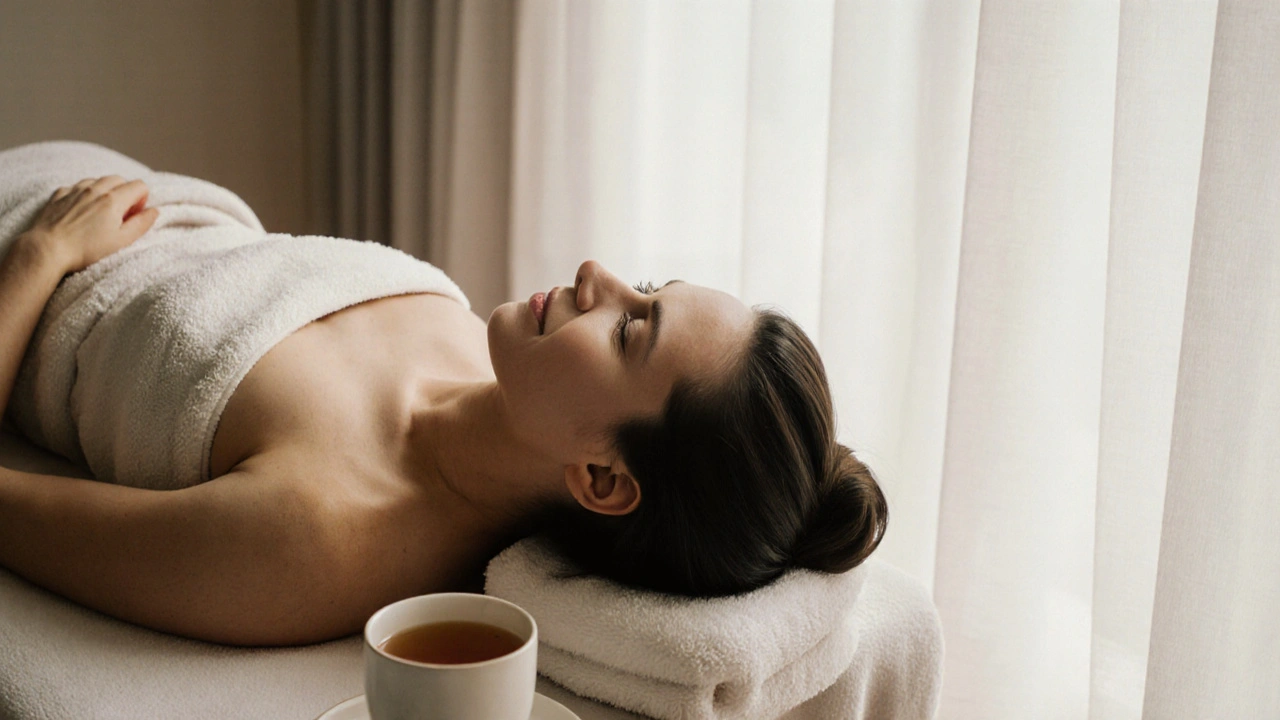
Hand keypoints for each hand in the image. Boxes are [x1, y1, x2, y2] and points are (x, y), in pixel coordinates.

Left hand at [23, 176, 159, 273]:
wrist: (47, 249)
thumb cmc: (86, 249)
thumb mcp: (122, 241)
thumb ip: (141, 224)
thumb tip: (155, 211)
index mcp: (114, 200)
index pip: (139, 186)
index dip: (142, 200)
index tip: (135, 215)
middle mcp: (95, 189)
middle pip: (119, 179)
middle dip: (125, 193)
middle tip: (120, 214)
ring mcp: (75, 190)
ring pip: (97, 180)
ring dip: (104, 191)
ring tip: (101, 212)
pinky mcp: (59, 195)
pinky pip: (76, 186)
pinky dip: (83, 193)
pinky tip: (81, 209)